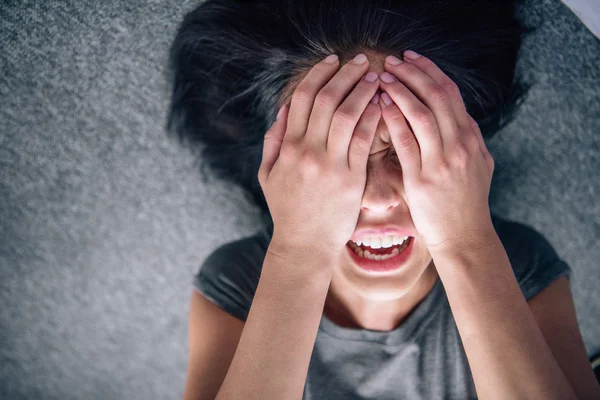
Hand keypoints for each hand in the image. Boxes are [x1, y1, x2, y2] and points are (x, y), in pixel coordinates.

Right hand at [259, 54, 380, 260]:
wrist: (304, 245)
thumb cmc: (286, 211)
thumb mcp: (268, 175)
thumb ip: (272, 142)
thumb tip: (282, 111)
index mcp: (287, 147)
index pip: (302, 99)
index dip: (318, 74)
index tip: (332, 61)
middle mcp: (306, 151)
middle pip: (325, 99)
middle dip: (344, 74)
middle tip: (359, 60)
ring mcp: (328, 164)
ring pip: (345, 114)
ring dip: (361, 90)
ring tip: (375, 76)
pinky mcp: (350, 179)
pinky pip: (362, 140)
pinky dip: (372, 118)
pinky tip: (381, 104)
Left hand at [379, 51, 494, 253]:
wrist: (465, 238)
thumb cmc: (466, 203)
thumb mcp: (478, 166)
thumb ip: (468, 139)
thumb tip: (458, 115)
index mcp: (471, 139)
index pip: (451, 94)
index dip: (430, 72)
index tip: (412, 58)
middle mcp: (460, 145)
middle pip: (437, 96)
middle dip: (414, 73)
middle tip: (393, 60)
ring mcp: (443, 161)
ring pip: (422, 113)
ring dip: (400, 91)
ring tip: (382, 77)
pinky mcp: (423, 178)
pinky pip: (407, 141)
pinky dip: (393, 119)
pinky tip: (379, 106)